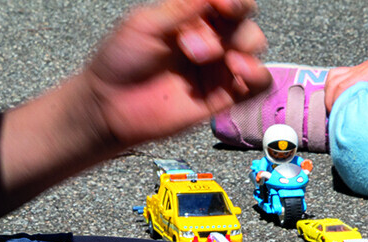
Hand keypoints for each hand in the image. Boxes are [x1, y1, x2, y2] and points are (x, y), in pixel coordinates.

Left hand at [82, 0, 271, 148]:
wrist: (111, 105)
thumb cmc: (120, 61)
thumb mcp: (146, 23)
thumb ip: (183, 8)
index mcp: (192, 17)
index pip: (227, 3)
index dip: (233, 1)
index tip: (224, 5)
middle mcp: (209, 40)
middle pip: (244, 23)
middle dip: (229, 30)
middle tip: (193, 47)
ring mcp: (217, 68)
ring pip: (253, 49)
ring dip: (243, 48)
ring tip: (223, 60)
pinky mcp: (224, 97)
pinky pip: (256, 85)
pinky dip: (256, 75)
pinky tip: (239, 72)